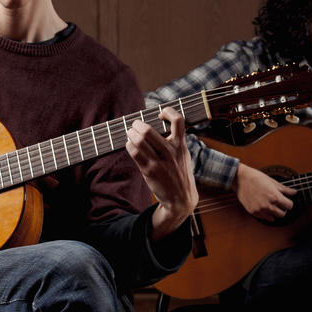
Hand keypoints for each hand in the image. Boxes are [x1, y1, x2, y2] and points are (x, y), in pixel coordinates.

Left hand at [126, 106, 198, 239]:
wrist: (181, 199)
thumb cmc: (179, 174)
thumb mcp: (183, 155)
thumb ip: (175, 142)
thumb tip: (158, 126)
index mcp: (181, 145)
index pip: (178, 121)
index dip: (168, 112)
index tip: (160, 115)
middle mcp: (170, 152)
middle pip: (148, 131)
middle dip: (137, 125)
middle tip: (134, 125)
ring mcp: (159, 162)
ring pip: (139, 141)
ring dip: (130, 134)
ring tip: (129, 133)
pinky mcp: (149, 171)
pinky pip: (135, 153)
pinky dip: (129, 145)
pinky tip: (129, 145)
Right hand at [233, 162, 295, 220]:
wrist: (240, 179)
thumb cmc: (256, 177)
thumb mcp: (272, 182)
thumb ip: (285, 189)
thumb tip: (294, 192)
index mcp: (275, 197)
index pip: (289, 206)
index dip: (289, 202)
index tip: (286, 200)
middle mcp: (268, 205)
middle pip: (283, 214)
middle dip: (283, 208)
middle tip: (279, 203)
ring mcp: (260, 210)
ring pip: (274, 218)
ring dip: (274, 212)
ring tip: (271, 205)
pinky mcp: (253, 212)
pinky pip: (264, 218)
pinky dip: (266, 214)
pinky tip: (264, 206)